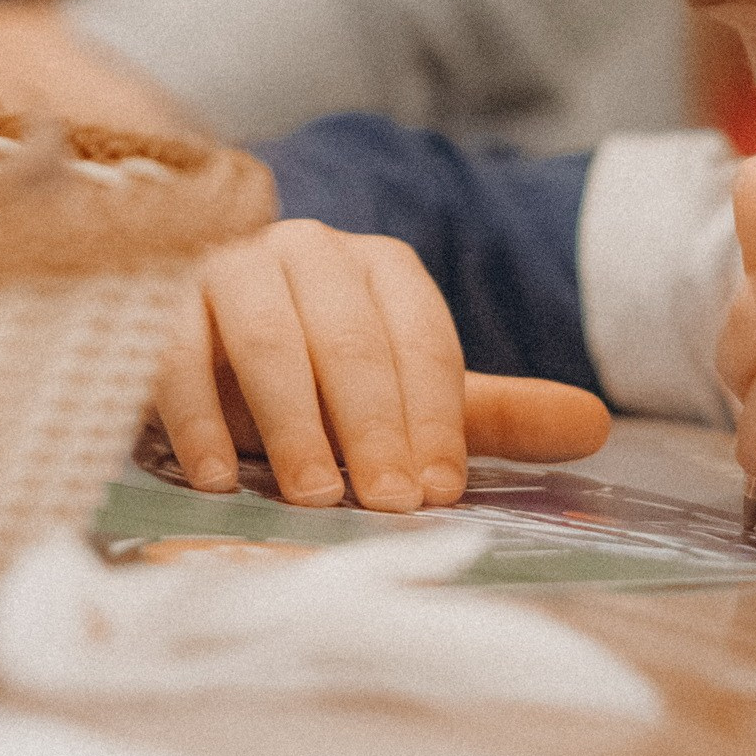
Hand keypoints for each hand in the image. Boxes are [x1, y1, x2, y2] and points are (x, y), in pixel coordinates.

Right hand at [152, 217, 611, 511]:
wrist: (203, 337)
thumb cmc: (317, 378)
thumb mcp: (403, 394)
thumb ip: (491, 414)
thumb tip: (597, 426)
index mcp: (379, 267)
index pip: (420, 338)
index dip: (435, 419)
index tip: (441, 492)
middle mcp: (308, 250)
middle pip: (350, 338)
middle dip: (374, 429)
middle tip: (389, 504)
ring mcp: (231, 266)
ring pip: (268, 340)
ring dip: (294, 425)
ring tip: (316, 498)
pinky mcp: (159, 296)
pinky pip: (176, 351)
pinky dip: (198, 418)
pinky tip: (220, 480)